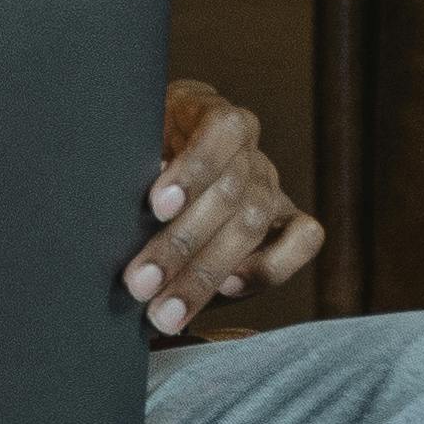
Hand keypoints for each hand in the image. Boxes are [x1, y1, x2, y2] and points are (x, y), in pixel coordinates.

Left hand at [128, 80, 321, 337]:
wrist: (148, 178)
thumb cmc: (126, 162)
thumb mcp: (119, 152)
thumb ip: (125, 168)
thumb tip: (118, 204)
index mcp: (204, 111)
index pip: (221, 130)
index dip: (194, 169)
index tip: (156, 207)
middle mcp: (245, 147)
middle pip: (230, 193)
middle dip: (181, 245)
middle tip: (139, 284)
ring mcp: (268, 182)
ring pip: (253, 225)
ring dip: (205, 275)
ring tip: (164, 312)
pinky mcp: (286, 219)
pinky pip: (305, 238)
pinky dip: (271, 266)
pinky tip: (228, 289)